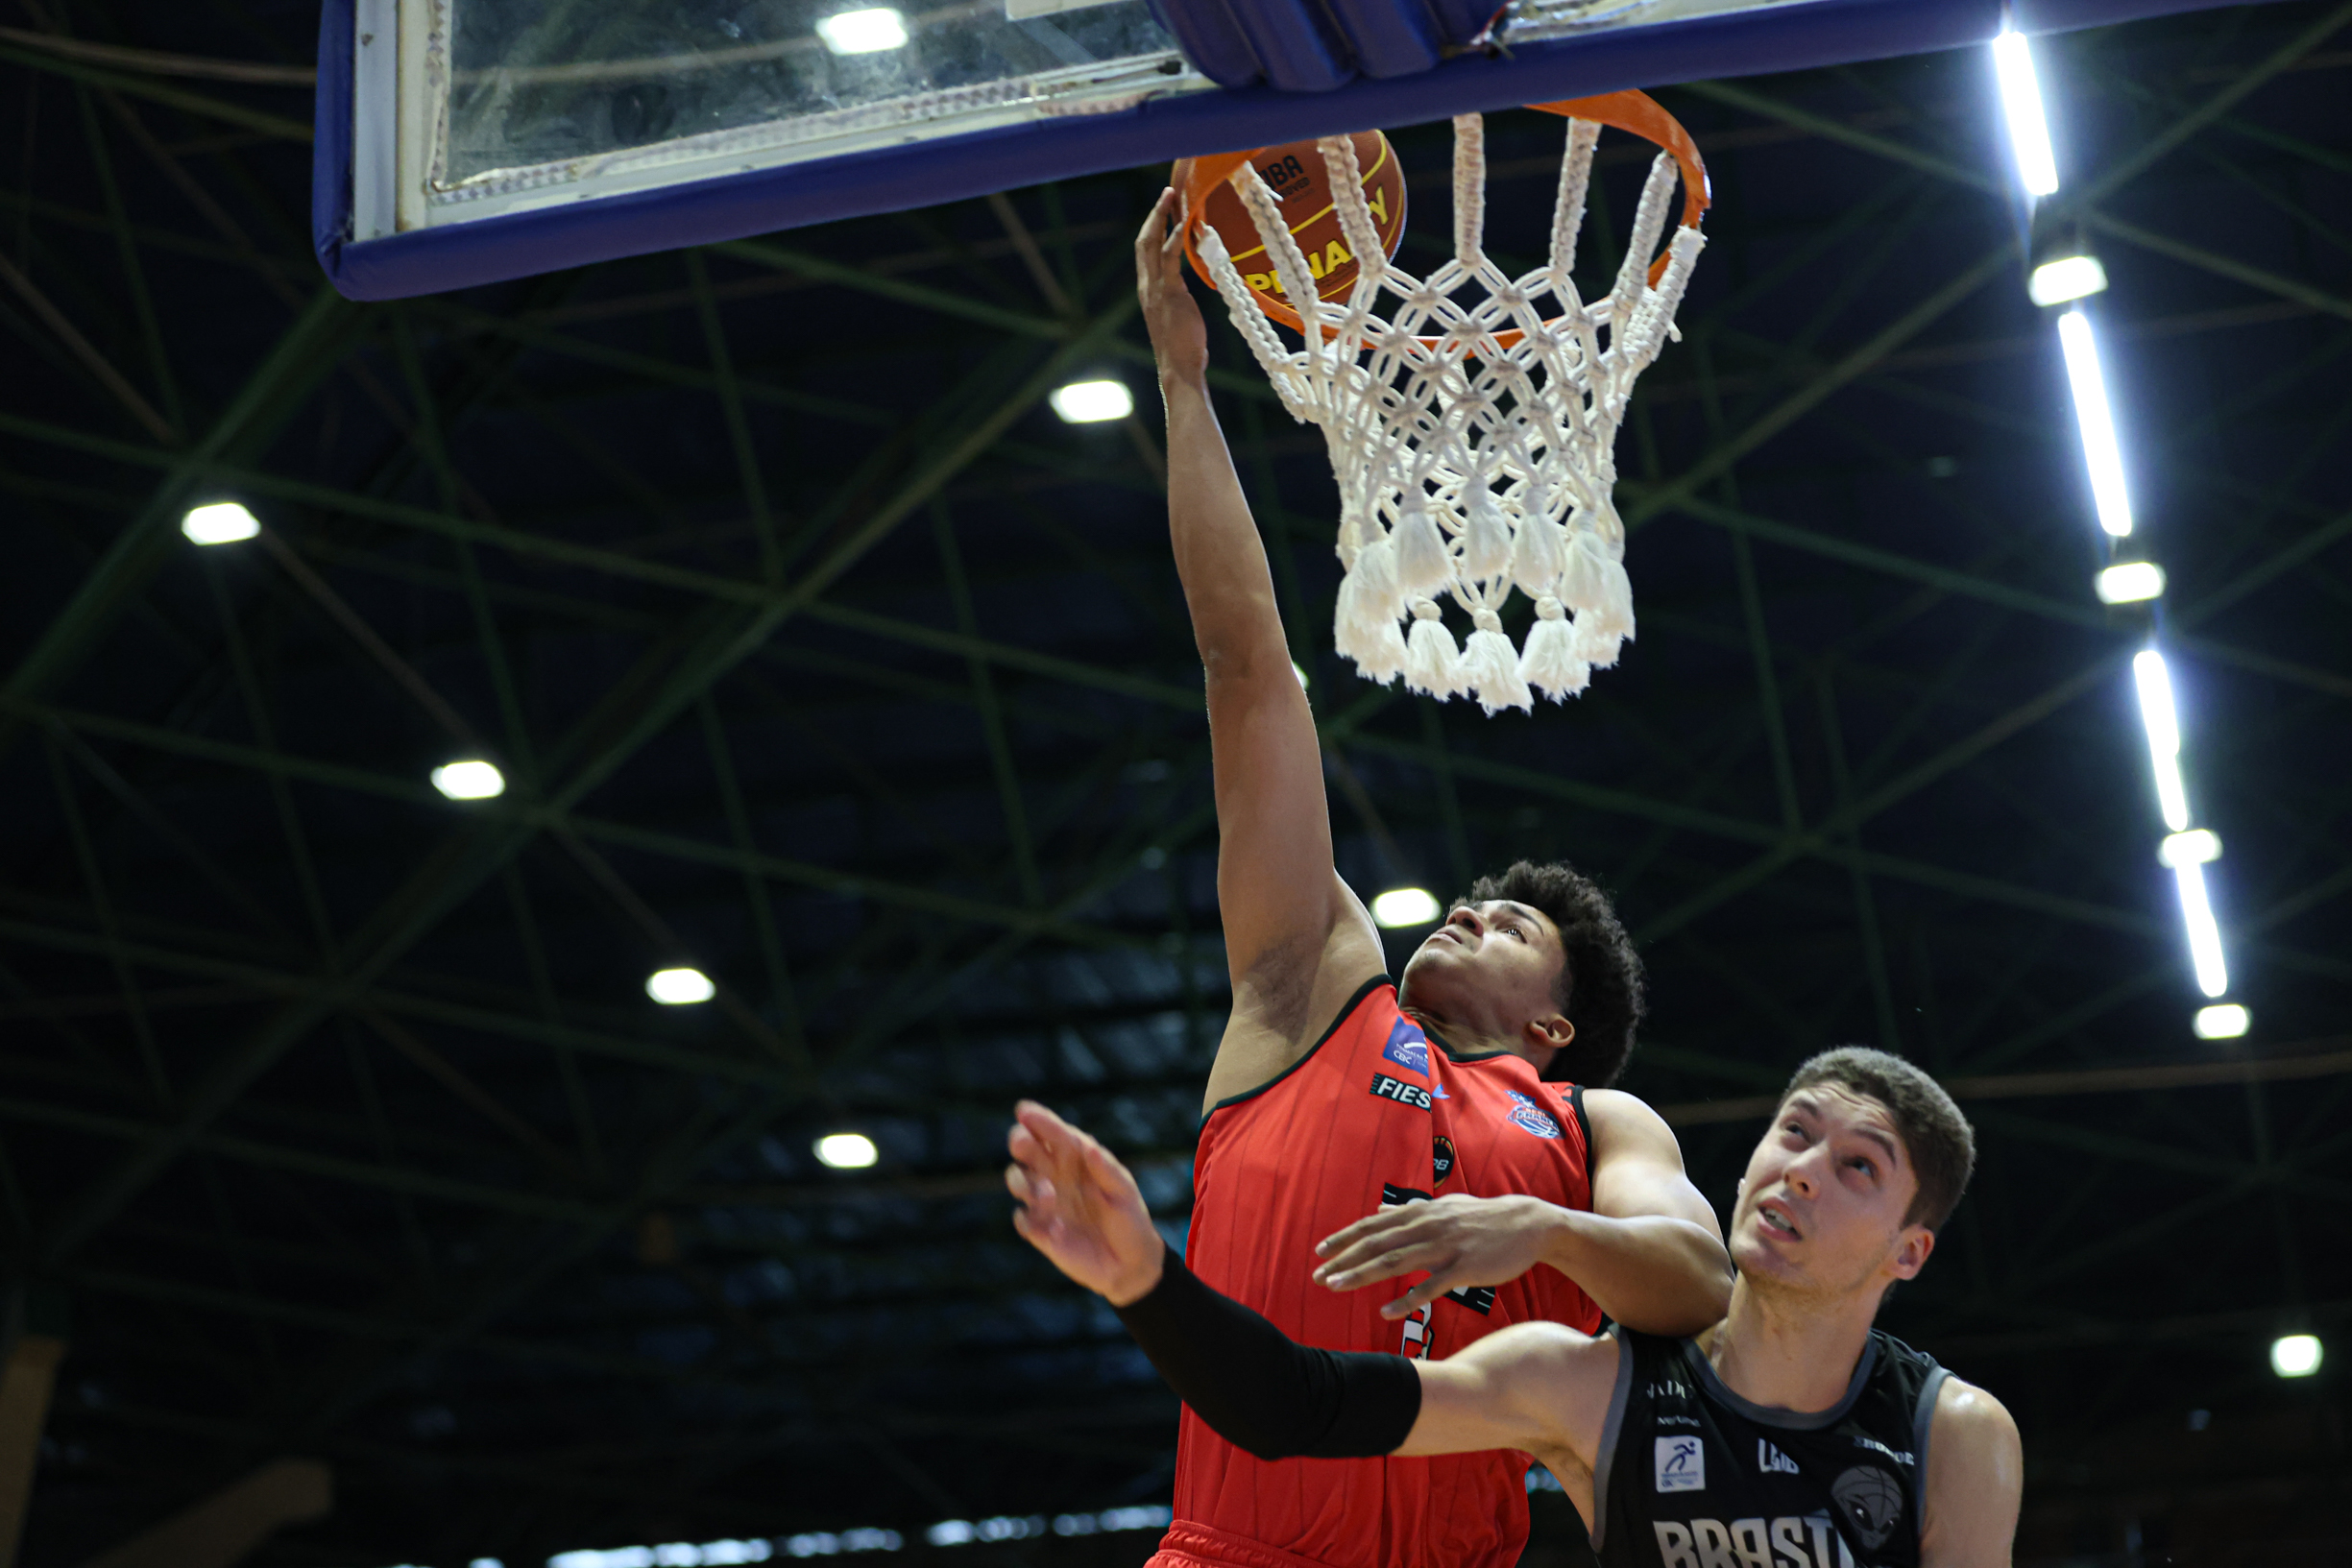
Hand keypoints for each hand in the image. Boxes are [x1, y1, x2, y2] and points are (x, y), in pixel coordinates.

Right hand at [1006, 1100, 1165, 1305]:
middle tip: (1023, 1143)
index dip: (1038, 1119)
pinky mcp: (1040, 1231)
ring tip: (1049, 1196)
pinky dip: (1032, 1220)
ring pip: (1017, 1179)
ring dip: (1025, 1182)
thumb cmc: (1129, 1218)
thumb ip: (1106, 1170)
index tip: (1024, 1111)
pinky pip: (1022, 1219)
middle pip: (1026, 1150)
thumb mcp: (1124, 1191)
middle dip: (1020, 1142)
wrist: (1129, 1263)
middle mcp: (1055, 1175)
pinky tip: (1057, 1230)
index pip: (1052, 1133)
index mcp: (1075, 1158)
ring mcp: (1044, 1202)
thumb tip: (1089, 1148)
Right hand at [1135, 185, 1209, 387]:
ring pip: (1151, 243)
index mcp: (1148, 291)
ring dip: (1161, 216)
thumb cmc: (1183, 350)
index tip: (1164, 210)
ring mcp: (1156, 289)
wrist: (1179, 369)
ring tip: (1172, 196)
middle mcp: (1147, 286)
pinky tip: (1185, 222)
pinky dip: (1176, 237)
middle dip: (1154, 215)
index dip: (1153, 229)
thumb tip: (1187, 302)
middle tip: (1166, 193)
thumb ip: (1179, 303)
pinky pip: (1170, 258)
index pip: (1145, 252)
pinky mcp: (1170, 293)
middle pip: (1143, 241)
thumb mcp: (1179, 319)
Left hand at [1313, 1194, 1565, 1320]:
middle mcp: (1428, 1226)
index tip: (1319, 1251)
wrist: (1529, 1224)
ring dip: (1363, 1275)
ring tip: (1336, 1287)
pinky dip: (1407, 1299)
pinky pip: (1431, 1287)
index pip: (1373, 1226)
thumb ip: (1409, 1211)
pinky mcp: (1465, 1268)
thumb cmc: (1482, 1218)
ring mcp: (1446, 1247)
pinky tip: (1386, 1312)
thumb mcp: (1443, 1207)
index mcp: (1420, 1213)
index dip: (1345, 1238)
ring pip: (1396, 1262)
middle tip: (1317, 1276)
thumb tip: (1379, 1210)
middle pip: (1377, 1244)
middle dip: (1344, 1259)